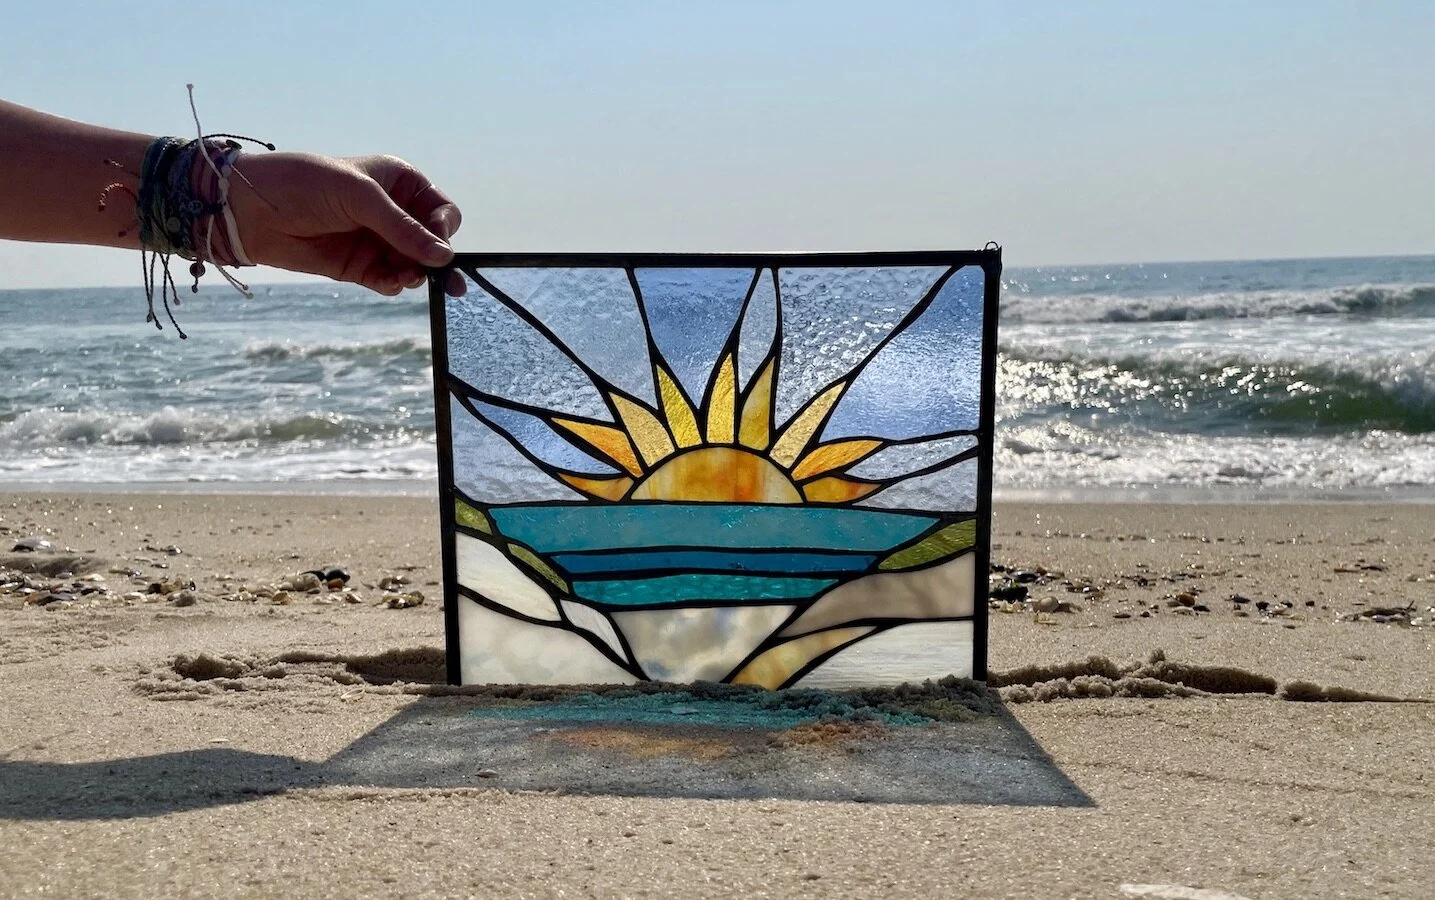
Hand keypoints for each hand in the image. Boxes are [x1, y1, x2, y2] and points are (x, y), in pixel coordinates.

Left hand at [227, 152, 465, 295]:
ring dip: (415, 275)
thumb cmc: (305, 185)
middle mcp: (392, 212)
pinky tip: (390, 283)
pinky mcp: (359, 267)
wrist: (251, 209)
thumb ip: (403, 228)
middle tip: (448, 283)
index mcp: (399, 183)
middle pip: (432, 242)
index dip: (444, 228)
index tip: (437, 243)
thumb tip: (444, 258)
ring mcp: (376, 241)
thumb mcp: (360, 197)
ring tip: (407, 278)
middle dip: (436, 260)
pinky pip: (389, 280)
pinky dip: (394, 285)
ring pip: (413, 265)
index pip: (441, 210)